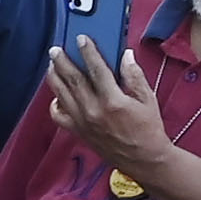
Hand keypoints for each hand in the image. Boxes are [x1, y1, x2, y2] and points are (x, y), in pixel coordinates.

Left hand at [42, 37, 174, 180]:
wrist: (144, 160)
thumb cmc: (148, 129)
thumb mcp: (148, 99)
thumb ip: (134, 76)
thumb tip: (125, 55)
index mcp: (113, 101)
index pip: (96, 70)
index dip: (88, 52)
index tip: (81, 39)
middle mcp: (94, 111)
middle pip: (72, 80)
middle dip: (62, 62)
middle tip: (55, 49)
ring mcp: (83, 122)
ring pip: (61, 95)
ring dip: (55, 77)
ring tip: (52, 64)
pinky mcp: (79, 132)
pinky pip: (59, 116)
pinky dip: (55, 103)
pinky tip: (58, 94)